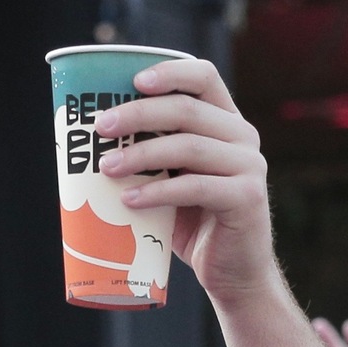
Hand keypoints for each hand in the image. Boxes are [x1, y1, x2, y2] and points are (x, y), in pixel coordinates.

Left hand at [99, 59, 272, 305]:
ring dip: (141, 155)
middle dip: (138, 115)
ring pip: (188, 147)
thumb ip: (156, 152)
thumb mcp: (175, 178)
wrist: (235, 274)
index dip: (169, 72)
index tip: (132, 82)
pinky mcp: (246, 199)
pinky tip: (129, 200)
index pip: (204, 76)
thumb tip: (97, 136)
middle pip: (187, 110)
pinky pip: (194, 187)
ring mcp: (250, 167)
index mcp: (227, 122)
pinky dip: (157, 193)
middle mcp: (243, 137)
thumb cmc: (197, 223)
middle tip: (101, 128)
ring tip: (106, 168)